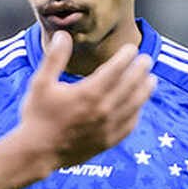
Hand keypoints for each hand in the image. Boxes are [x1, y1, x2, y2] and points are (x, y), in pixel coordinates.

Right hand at [16, 31, 154, 169]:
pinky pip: (129, 125)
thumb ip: (54, 58)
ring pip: (135, 104)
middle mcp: (103, 109)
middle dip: (140, 70)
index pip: (116, 69)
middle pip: (131, 84)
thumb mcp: (40, 83)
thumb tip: (62, 35)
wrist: (37, 153)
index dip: (126, 56)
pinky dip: (137, 113)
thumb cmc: (37, 116)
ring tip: (151, 80)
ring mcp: (108, 127)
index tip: (131, 49)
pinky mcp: (107, 141)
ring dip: (145, 90)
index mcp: (89, 93)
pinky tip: (138, 107)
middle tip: (146, 60)